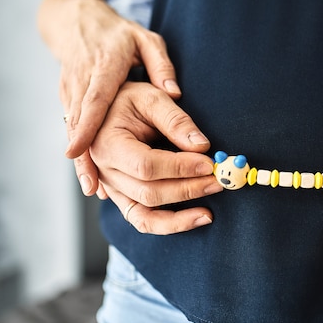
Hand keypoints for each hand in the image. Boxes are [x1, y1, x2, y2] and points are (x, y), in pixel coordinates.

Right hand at [59, 0, 179, 194]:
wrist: (76, 25)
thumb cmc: (116, 35)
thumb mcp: (145, 41)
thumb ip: (160, 66)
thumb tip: (176, 94)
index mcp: (99, 70)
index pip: (94, 104)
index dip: (91, 131)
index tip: (89, 154)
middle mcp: (79, 91)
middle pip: (87, 133)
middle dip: (107, 162)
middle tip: (129, 183)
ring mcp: (70, 103)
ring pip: (77, 143)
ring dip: (88, 170)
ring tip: (98, 192)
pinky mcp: (70, 112)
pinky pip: (78, 143)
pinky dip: (85, 166)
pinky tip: (95, 187)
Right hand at [89, 82, 222, 234]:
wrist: (106, 107)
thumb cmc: (128, 99)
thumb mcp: (151, 98)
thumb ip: (176, 120)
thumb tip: (202, 146)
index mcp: (106, 144)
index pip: (146, 165)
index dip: (180, 167)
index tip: (209, 164)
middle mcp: (103, 172)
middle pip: (148, 193)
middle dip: (188, 189)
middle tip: (219, 181)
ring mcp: (111, 188)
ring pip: (144, 216)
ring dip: (181, 217)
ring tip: (209, 212)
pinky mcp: (122, 197)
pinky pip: (143, 220)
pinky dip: (169, 224)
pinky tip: (195, 219)